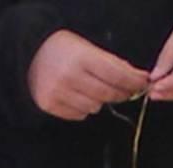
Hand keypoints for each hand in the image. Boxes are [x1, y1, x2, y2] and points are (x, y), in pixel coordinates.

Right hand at [27, 30, 148, 119]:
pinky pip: (79, 115)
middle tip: (126, 91)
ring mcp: (58, 93)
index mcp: (81, 57)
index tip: (142, 84)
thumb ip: (111, 63)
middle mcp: (69, 76)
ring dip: (100, 101)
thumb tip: (136, 78)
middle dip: (121, 93)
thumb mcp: (87, 47)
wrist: (30, 56)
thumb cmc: (64, 50)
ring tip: (94, 90)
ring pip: (94, 107)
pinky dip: (84, 108)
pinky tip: (79, 97)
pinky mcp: (49, 105)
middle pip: (107, 94)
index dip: (133, 81)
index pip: (116, 75)